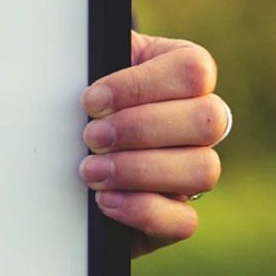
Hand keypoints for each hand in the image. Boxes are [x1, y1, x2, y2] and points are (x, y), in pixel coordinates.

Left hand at [80, 31, 227, 256]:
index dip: (141, 86)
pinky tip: (105, 200)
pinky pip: (185, 222)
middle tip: (91, 136)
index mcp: (185, 75)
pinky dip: (143, 211)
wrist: (67, 149)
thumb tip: (75, 54)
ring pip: (203, 170)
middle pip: (207, 121)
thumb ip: (95, 56)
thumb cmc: (85, 102)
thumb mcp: (90, 67)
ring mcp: (194, 170)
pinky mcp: (177, 215)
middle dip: (140, 129)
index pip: (193, 71)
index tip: (92, 100)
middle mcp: (201, 123)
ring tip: (92, 170)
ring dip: (140, 170)